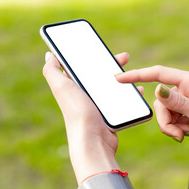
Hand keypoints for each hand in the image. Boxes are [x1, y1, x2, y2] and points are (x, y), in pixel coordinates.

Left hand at [42, 52, 137, 182]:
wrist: (93, 140)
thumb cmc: (78, 113)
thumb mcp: (61, 87)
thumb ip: (52, 70)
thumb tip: (49, 55)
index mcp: (73, 87)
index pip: (82, 66)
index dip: (91, 55)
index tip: (102, 48)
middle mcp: (85, 95)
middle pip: (100, 74)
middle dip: (112, 64)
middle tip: (124, 57)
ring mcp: (98, 105)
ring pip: (113, 86)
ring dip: (124, 78)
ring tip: (133, 74)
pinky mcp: (110, 115)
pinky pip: (122, 100)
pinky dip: (130, 94)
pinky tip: (138, 90)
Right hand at [116, 65, 188, 141]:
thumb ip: (178, 102)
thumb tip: (158, 89)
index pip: (159, 73)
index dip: (138, 75)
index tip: (119, 78)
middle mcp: (186, 87)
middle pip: (160, 100)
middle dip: (165, 120)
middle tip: (178, 134)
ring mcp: (185, 99)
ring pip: (164, 111)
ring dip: (171, 126)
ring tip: (186, 134)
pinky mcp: (185, 109)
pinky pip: (170, 118)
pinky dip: (175, 128)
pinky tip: (188, 132)